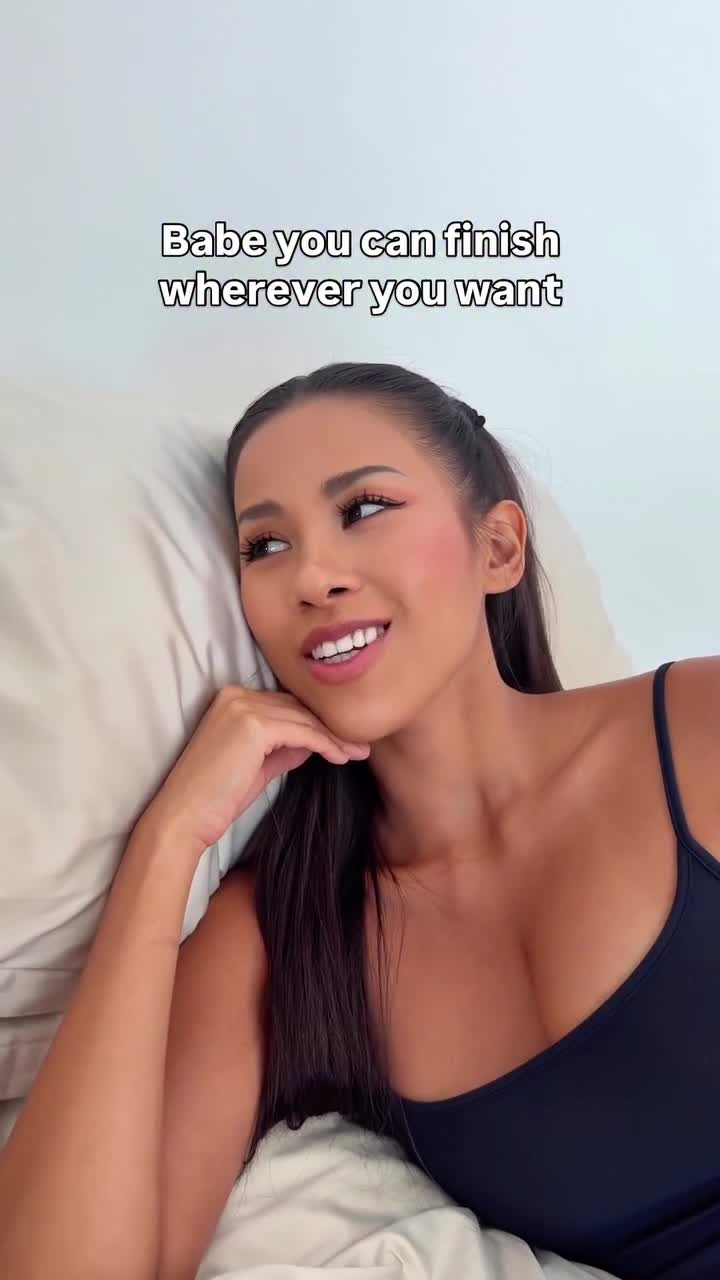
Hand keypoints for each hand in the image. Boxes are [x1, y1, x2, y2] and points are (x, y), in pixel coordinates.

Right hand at [139, 686, 369, 857]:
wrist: (184, 817)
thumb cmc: (216, 797)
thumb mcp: (257, 766)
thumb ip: (283, 748)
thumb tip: (313, 743)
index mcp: (232, 698)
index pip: (286, 705)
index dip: (316, 722)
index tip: (344, 739)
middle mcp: (236, 694)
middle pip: (297, 707)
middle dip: (331, 727)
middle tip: (360, 745)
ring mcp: (244, 707)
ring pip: (304, 718)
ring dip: (335, 737)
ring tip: (358, 753)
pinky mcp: (254, 726)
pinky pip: (303, 732)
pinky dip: (326, 744)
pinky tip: (341, 757)